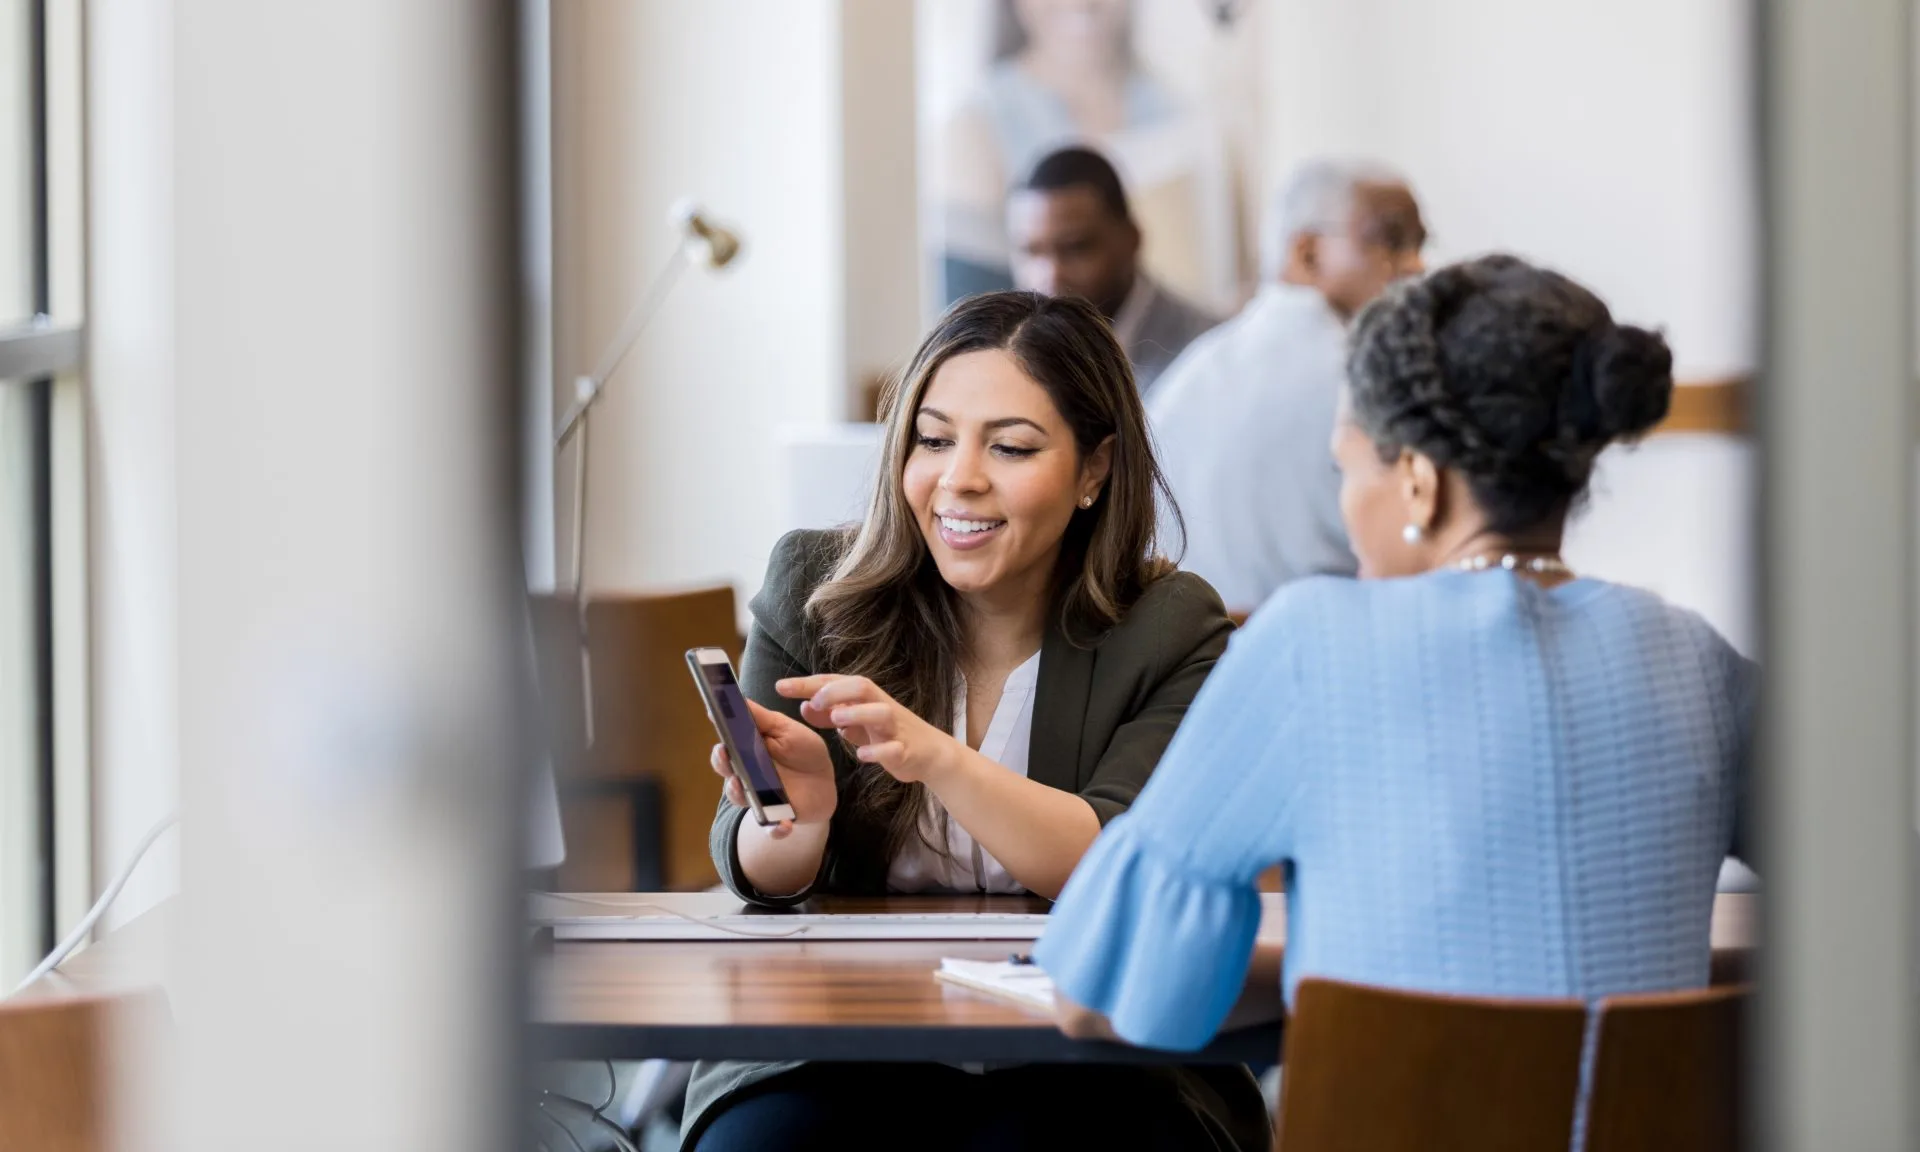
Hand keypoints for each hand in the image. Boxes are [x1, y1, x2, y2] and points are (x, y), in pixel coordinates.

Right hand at [709, 698, 836, 839]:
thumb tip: (736, 698)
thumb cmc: (801, 751)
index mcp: (746, 753)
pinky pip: (772, 828)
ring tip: (741, 785)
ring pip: (741, 800)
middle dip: (723, 764)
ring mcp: (759, 799)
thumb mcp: (786, 730)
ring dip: (739, 794)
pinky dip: (775, 830)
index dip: (720, 739)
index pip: (725, 747)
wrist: (823, 782)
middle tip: (725, 754)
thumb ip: (762, 718)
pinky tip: (784, 826)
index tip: (715, 725)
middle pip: (727, 772)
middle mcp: (746, 777)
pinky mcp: (777, 818)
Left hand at [776, 674, 958, 784]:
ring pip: (881, 712)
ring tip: (837, 720)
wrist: (928, 753)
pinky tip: (862, 756)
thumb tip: (803, 705)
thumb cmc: (887, 733)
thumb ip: (830, 714)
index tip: (780, 687)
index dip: (808, 683)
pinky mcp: (906, 750)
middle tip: (813, 701)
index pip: (835, 682)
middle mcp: (881, 706)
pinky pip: (894, 748)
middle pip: (862, 686)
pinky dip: (878, 751)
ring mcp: (895, 728)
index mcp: (866, 698)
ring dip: (858, 713)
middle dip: (836, 690)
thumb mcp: (856, 721)